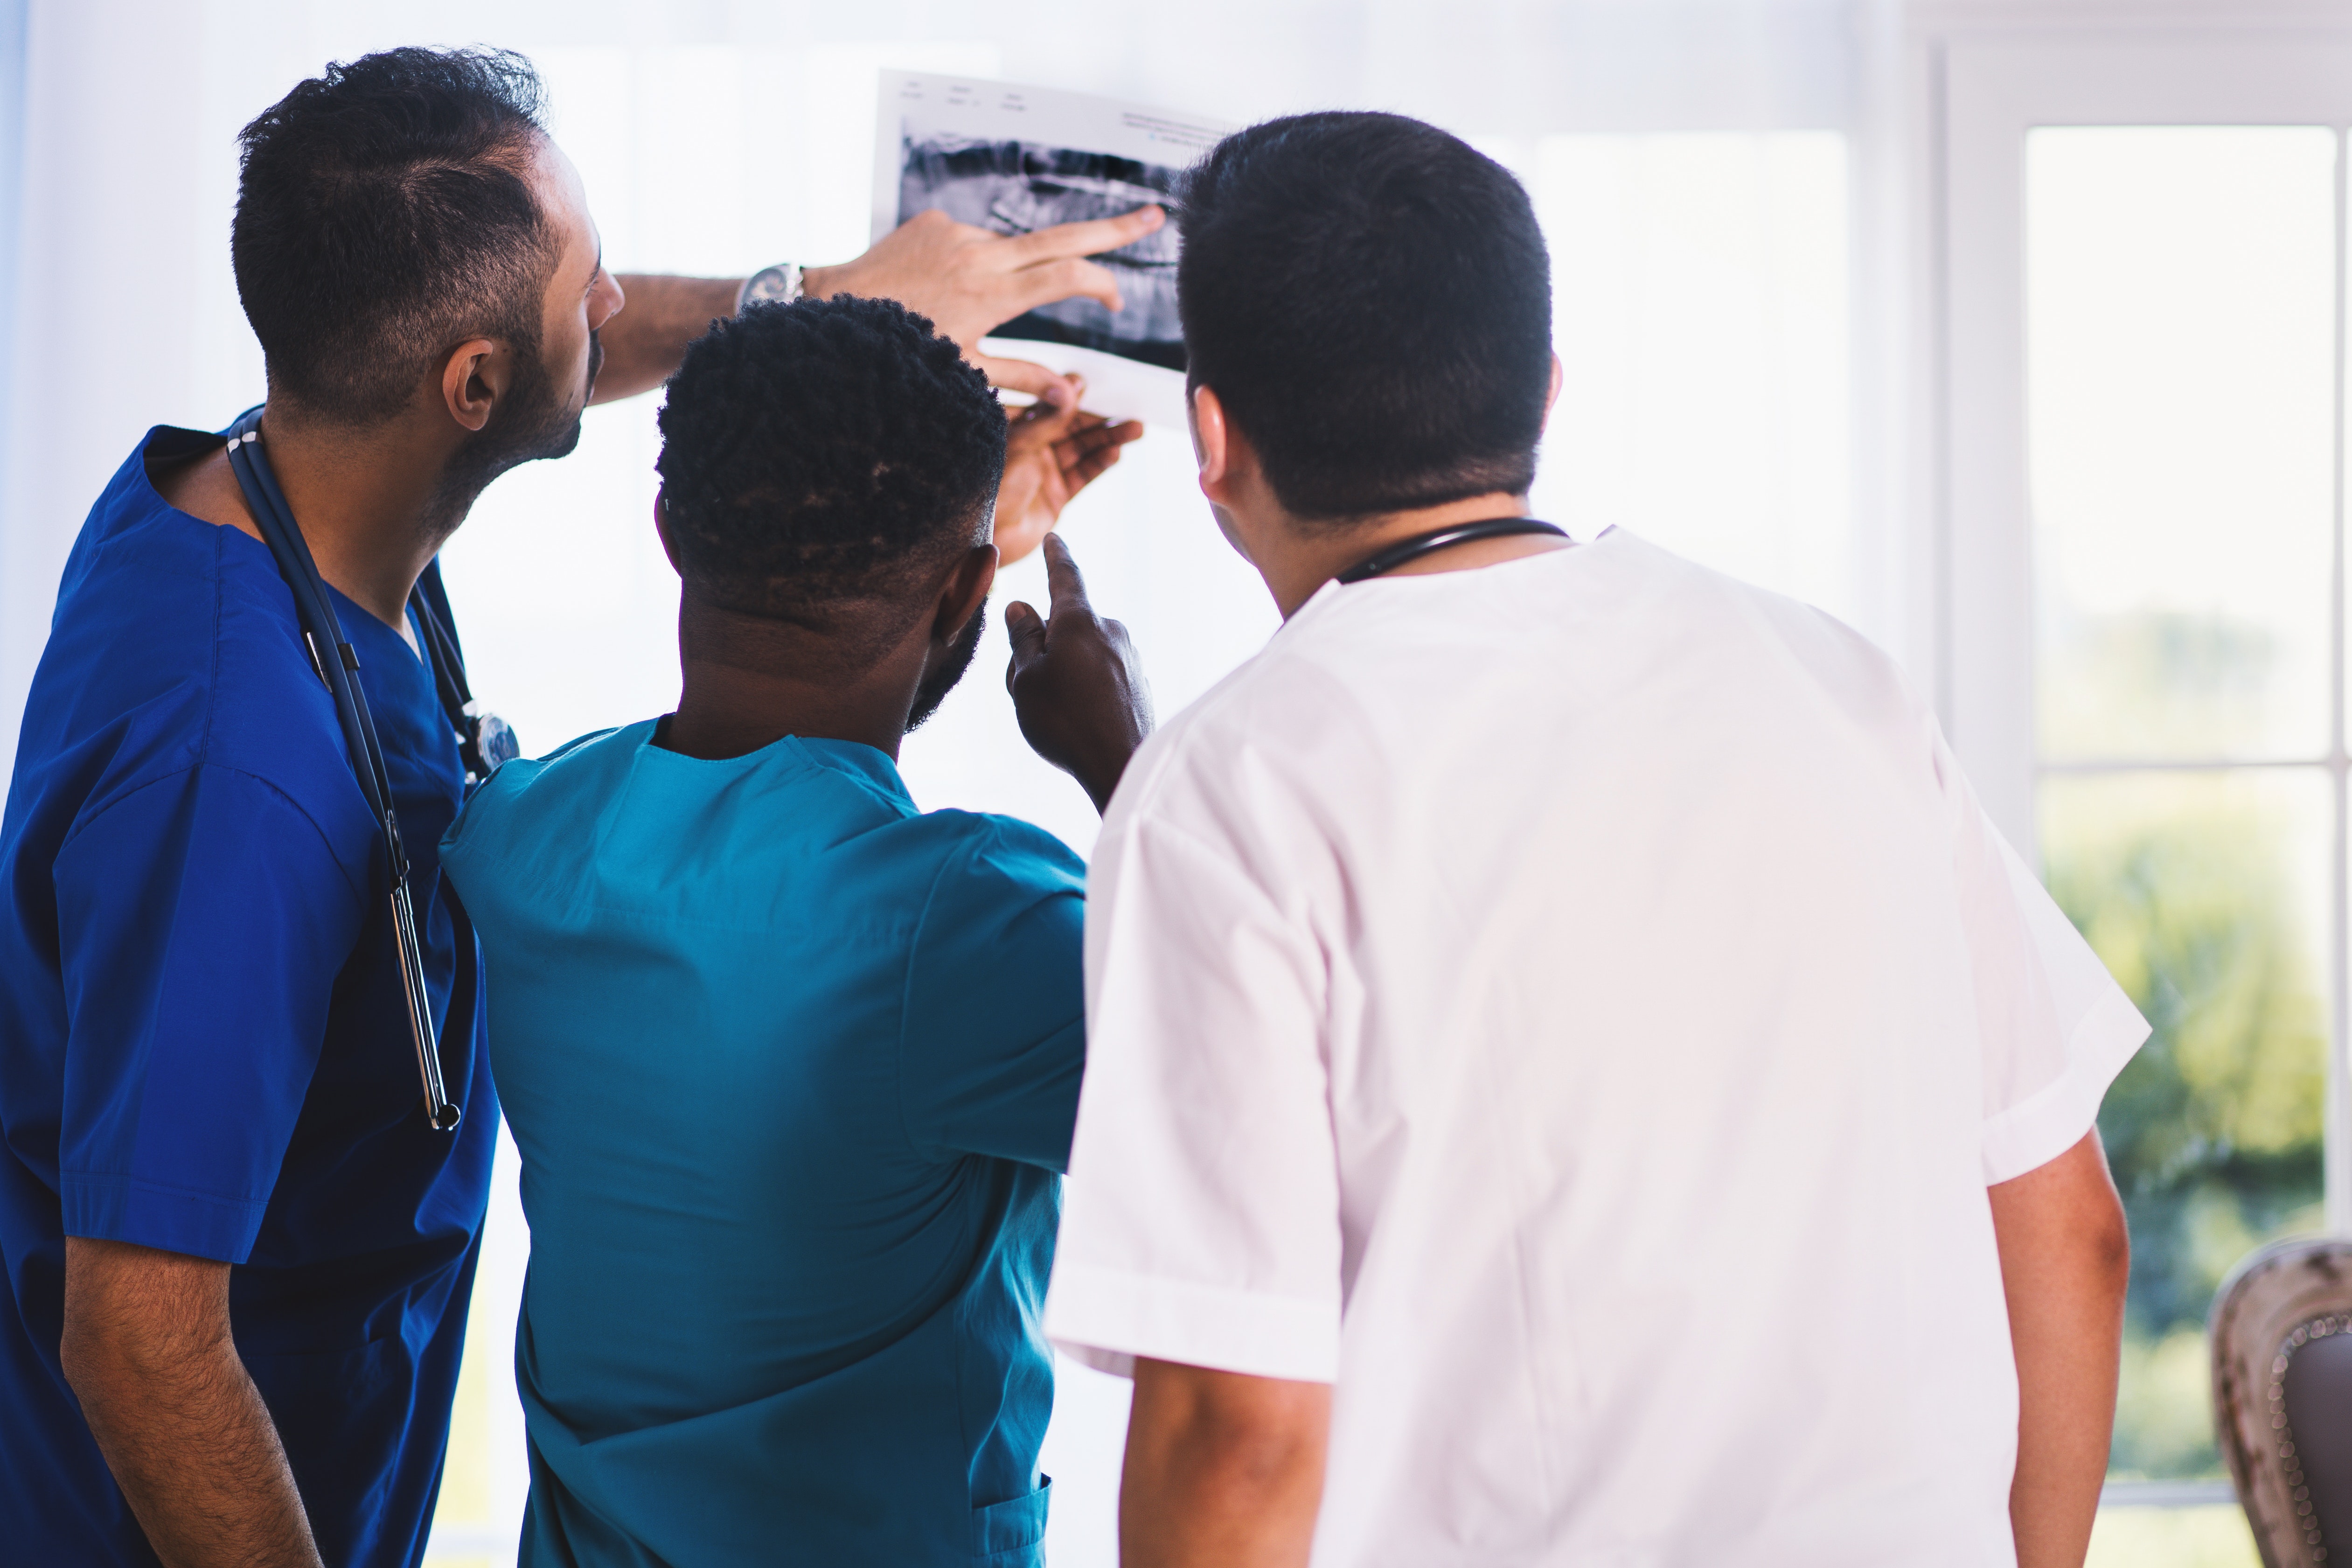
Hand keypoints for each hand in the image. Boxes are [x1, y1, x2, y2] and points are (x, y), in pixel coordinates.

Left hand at [809, 206, 1166, 397]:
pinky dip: (975, 264)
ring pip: (1010, 248)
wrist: (833, 308)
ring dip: (1011, 273)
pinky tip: (941, 290)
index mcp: (990, 294)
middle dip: (1114, 229)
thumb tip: (1074, 397)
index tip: (1117, 301)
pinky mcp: (936, 220)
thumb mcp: (963, 373)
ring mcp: (958, 232)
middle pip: (1063, 236)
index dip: (1102, 284)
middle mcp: (979, 255)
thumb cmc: (899, 351)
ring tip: (960, 309)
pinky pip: (974, 241)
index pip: (1067, 276)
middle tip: (1156, 217)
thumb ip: (1022, 379)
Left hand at [995, 376, 1145, 563]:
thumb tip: (1073, 388)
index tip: (1090, 384)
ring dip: (1108, 439)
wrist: (982, 539)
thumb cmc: (988, 488)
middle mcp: (1030, 448)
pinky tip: (1115, 453)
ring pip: (1082, 450)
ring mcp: (1044, 472)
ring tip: (1135, 429)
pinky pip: (1082, 475)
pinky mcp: (1056, 496)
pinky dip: (1099, 464)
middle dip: (1099, 419)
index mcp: (1014, 430)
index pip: (1048, 406)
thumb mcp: (1019, 445)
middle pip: (1071, 427)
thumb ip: (1048, 419)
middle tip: (1127, 409)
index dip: (1070, 395)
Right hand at [1006, 534, 1152, 813]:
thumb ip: (1023, 638)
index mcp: (1080, 621)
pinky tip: (1080, 722)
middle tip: (1023, 687)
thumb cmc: (1066, 721)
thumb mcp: (1026, 678)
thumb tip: (1022, 606)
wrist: (1122, 765)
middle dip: (1042, 648)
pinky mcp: (1139, 683)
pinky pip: (1101, 675)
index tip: (1055, 538)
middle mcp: (1111, 631)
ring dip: (1062, 672)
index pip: (1065, 577)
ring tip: (1051, 712)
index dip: (1056, 557)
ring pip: (1082, 654)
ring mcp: (1130, 657)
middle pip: (1066, 627)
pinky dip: (1085, 689)